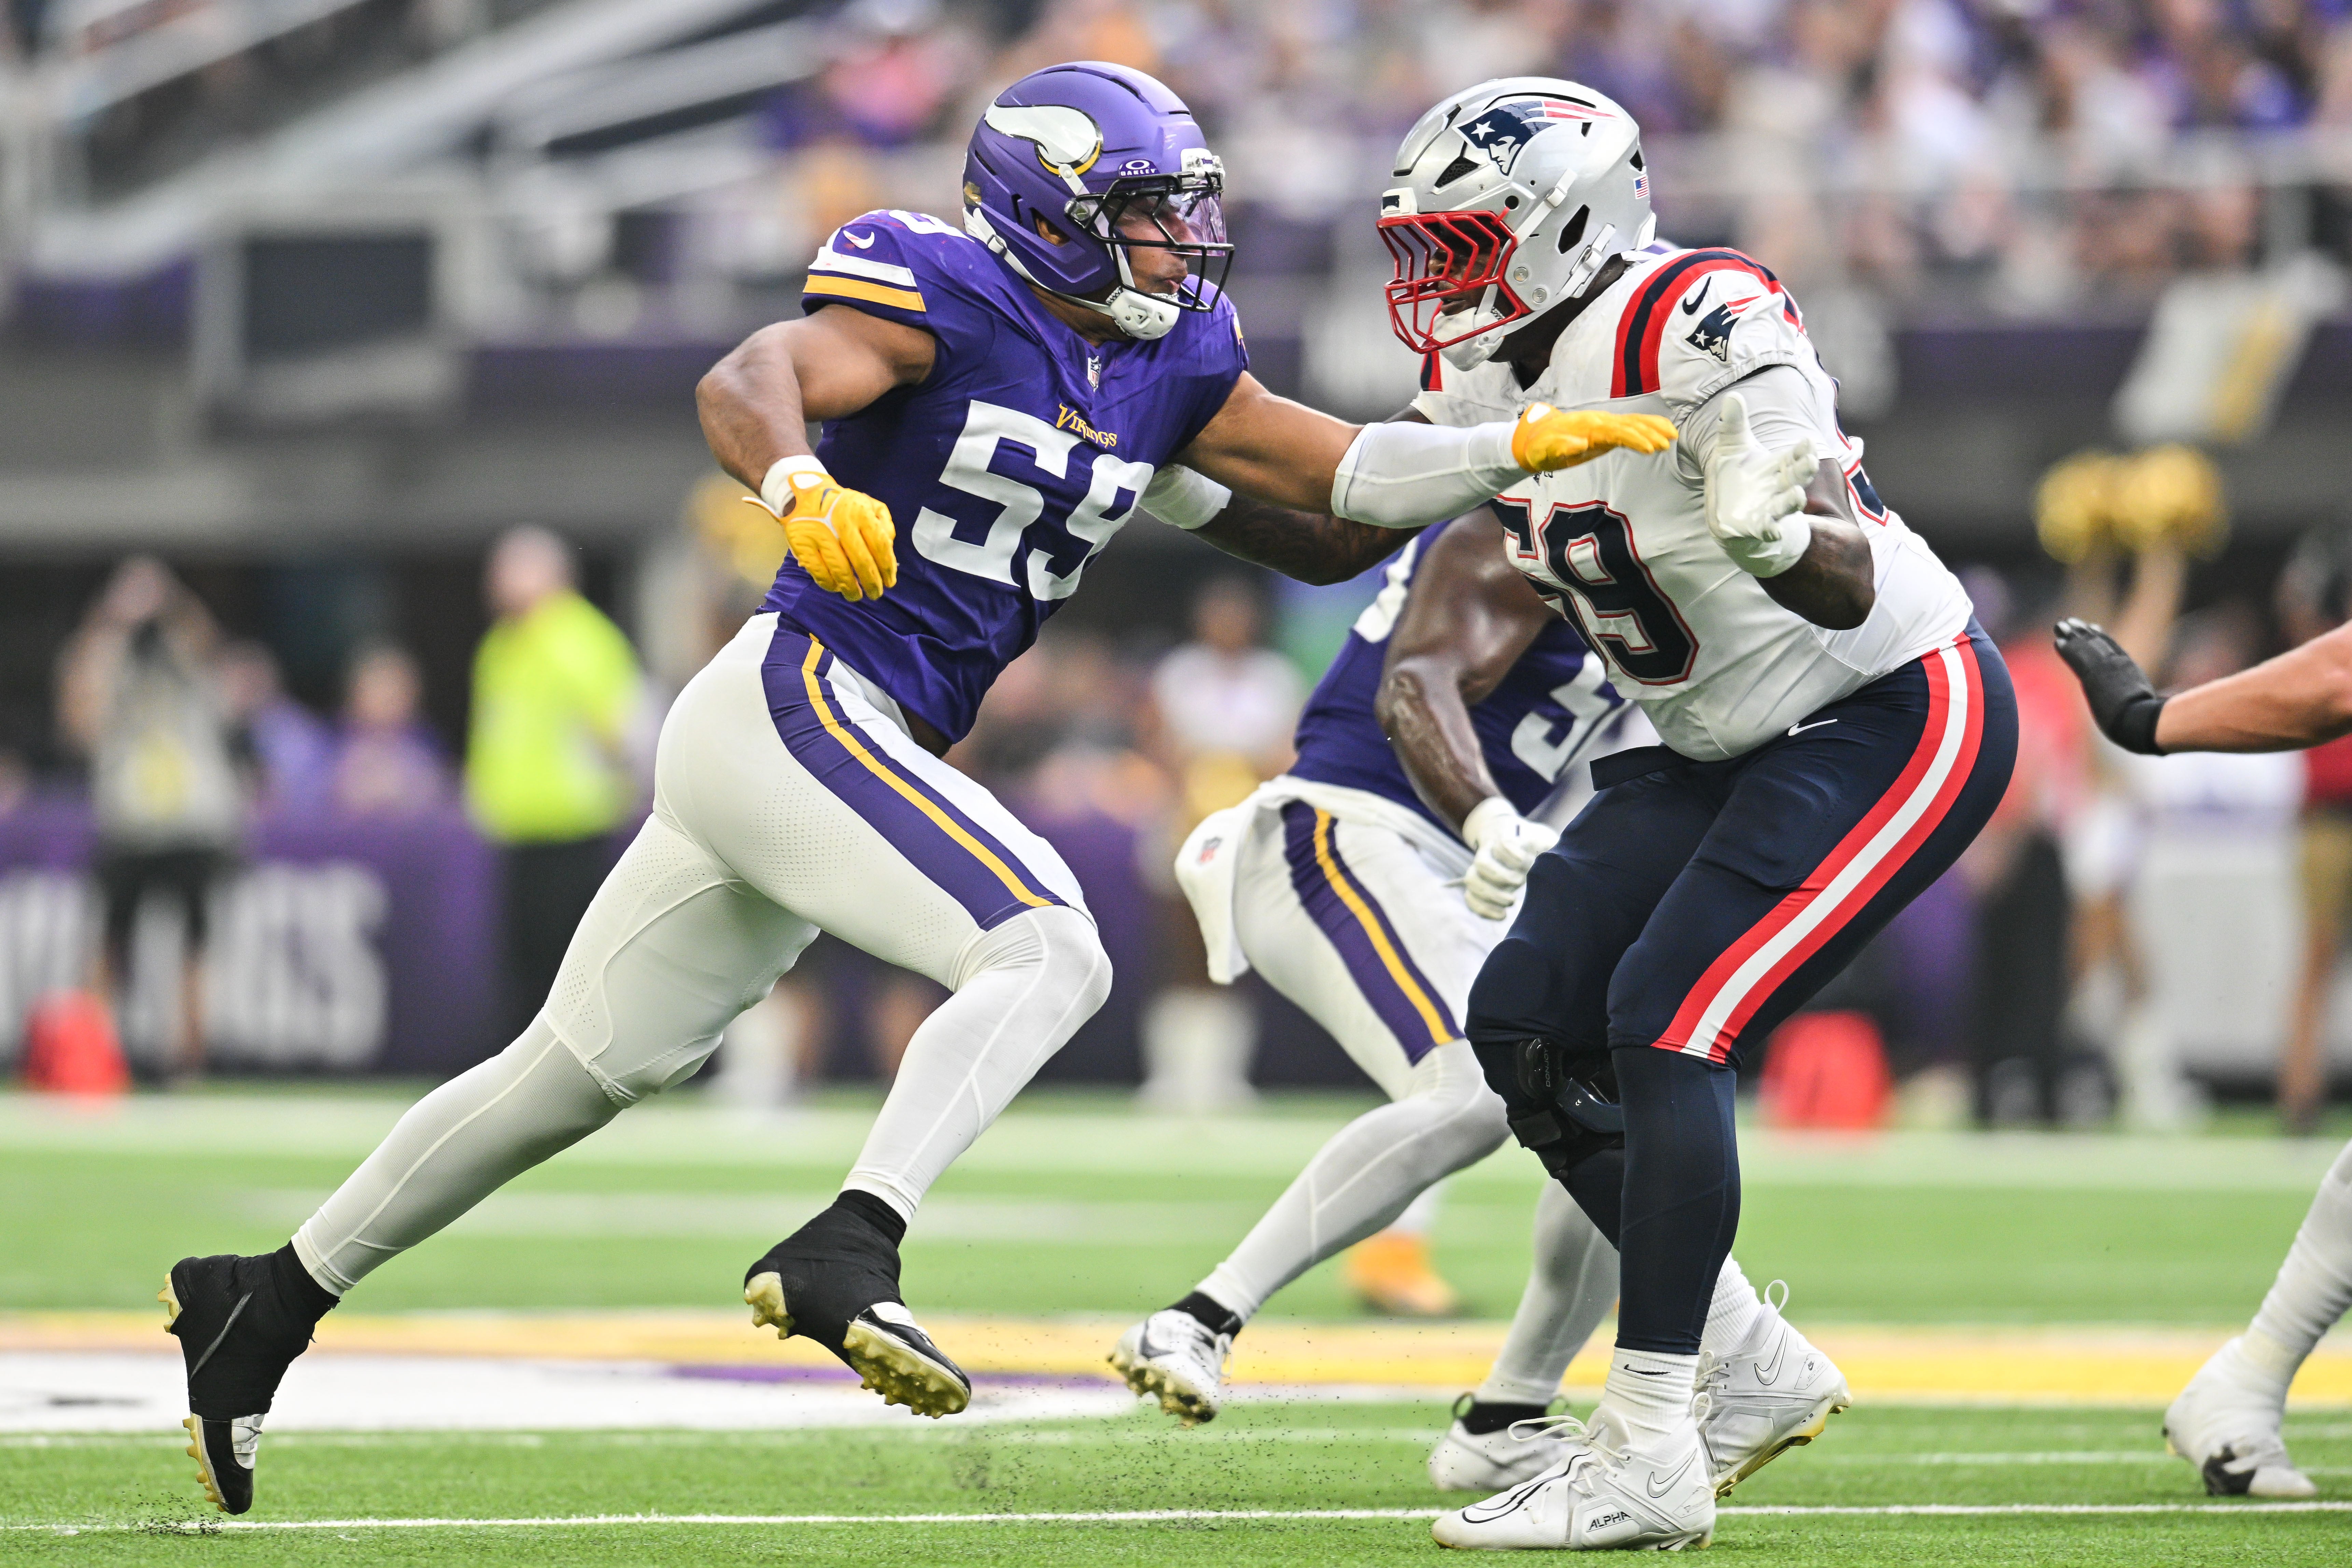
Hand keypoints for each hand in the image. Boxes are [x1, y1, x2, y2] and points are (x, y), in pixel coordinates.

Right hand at [753, 458, 896, 600]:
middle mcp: (841, 523)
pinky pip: (819, 572)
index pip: (880, 546)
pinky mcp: (802, 544)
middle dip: (872, 583)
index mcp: (860, 512)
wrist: (805, 493)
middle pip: (862, 562)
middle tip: (876, 594)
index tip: (890, 582)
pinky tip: (837, 588)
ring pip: (840, 571)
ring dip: (851, 589)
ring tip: (856, 596)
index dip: (887, 568)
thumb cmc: (843, 504)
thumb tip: (890, 548)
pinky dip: (830, 584)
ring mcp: (820, 534)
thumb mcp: (868, 504)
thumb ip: (884, 523)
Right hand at [1461, 797, 1558, 920]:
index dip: (1511, 854)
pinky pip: (1470, 898)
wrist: (1511, 838)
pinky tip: (1502, 916)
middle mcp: (1489, 854)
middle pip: (1481, 863)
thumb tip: (1557, 859)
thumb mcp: (1543, 839)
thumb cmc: (1532, 843)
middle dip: (1500, 877)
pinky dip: (1483, 909)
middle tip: (1520, 882)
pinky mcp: (1479, 886)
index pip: (1501, 844)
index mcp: (1506, 839)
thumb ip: (1550, 847)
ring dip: (1490, 895)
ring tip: (1510, 903)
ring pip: (1471, 881)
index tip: (1526, 861)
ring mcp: (1480, 870)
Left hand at [1510, 404, 1677, 472]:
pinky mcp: (1608, 427)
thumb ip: (1560, 448)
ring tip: (1673, 436)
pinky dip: (1648, 424)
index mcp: (1588, 428)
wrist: (1536, 434)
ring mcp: (1605, 422)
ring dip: (1653, 428)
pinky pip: (1631, 423)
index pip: (1616, 432)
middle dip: (1648, 434)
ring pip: (1633, 422)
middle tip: (1667, 444)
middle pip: (1628, 425)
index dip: (1633, 439)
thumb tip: (1579, 444)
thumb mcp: (1544, 451)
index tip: (1649, 448)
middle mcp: (1600, 422)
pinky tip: (1664, 429)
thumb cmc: (1541, 446)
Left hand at [1703, 391, 1814, 577]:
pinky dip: (1770, 530)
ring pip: (1787, 504)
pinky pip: (1768, 529)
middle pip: (1797, 477)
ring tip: (1797, 496)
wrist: (1727, 516)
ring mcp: (1771, 508)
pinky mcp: (1759, 527)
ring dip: (1793, 501)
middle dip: (1804, 470)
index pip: (1795, 455)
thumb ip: (1734, 424)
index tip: (1807, 442)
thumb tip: (1732, 395)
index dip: (1802, 450)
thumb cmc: (1736, 479)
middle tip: (1810, 462)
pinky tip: (1771, 531)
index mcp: (1778, 466)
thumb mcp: (1732, 448)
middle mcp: (1779, 487)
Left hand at [2054, 617, 2165, 753]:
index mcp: (2132, 672)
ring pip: (2086, 647)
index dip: (2102, 638)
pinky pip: (2077, 658)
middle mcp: (2119, 666)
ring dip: (2072, 636)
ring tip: (2059, 625)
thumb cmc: (2151, 721)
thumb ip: (2153, 701)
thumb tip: (2168, 704)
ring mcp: (2106, 669)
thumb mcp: (2152, 707)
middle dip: (2083, 633)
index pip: (2114, 650)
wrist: (2141, 722)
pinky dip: (2067, 650)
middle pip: (2098, 644)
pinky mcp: (2093, 676)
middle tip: (2069, 622)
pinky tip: (2057, 642)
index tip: (2094, 628)